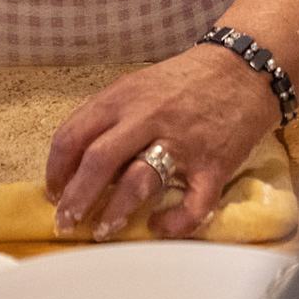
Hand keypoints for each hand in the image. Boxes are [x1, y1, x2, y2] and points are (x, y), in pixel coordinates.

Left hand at [45, 46, 279, 239]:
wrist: (245, 68)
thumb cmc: (186, 80)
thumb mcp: (138, 85)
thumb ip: (108, 115)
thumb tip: (74, 159)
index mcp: (123, 97)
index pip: (73, 135)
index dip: (56, 170)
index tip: (53, 193)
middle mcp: (148, 118)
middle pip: (98, 161)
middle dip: (75, 200)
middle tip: (67, 224)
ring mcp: (182, 142)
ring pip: (138, 182)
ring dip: (115, 213)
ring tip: (105, 230)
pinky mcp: (214, 165)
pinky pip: (192, 204)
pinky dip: (173, 223)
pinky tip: (160, 225)